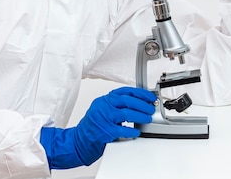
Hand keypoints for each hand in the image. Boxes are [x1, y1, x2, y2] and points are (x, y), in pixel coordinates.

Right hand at [40, 87, 155, 168]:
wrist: (79, 140)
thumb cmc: (93, 126)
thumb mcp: (103, 109)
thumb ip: (117, 105)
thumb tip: (138, 103)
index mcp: (105, 99)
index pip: (125, 91)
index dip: (140, 93)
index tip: (149, 97)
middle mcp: (104, 106)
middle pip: (127, 101)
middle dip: (142, 104)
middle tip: (151, 108)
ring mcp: (104, 118)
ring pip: (126, 113)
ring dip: (140, 115)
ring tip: (147, 118)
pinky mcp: (105, 131)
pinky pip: (122, 130)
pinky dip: (132, 130)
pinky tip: (137, 132)